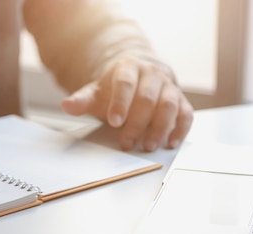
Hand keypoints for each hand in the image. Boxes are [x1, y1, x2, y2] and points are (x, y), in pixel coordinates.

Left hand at [61, 55, 192, 151]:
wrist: (139, 75)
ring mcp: (169, 86)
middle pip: (148, 97)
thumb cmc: (115, 88)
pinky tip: (171, 142)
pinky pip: (186, 113)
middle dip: (138, 122)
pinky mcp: (181, 100)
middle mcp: (152, 74)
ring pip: (169, 105)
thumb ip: (82, 100)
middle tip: (127, 143)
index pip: (125, 83)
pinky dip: (180, 129)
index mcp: (129, 68)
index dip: (120, 102)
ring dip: (160, 127)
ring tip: (149, 146)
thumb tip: (67, 105)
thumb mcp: (96, 92)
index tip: (114, 122)